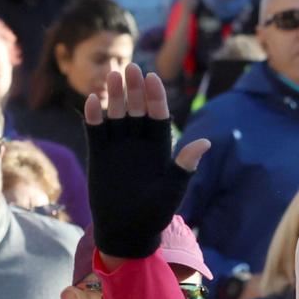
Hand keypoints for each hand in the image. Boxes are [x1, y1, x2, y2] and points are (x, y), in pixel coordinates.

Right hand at [82, 64, 213, 260]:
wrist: (127, 230)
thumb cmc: (154, 213)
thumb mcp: (173, 189)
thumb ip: (185, 166)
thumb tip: (206, 142)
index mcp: (159, 148)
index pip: (158, 116)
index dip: (155, 97)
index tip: (152, 77)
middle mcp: (139, 142)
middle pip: (137, 109)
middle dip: (135, 89)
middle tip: (130, 67)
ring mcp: (118, 147)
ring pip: (117, 115)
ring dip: (115, 96)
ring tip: (112, 76)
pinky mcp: (99, 154)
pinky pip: (96, 131)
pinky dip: (94, 116)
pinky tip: (93, 100)